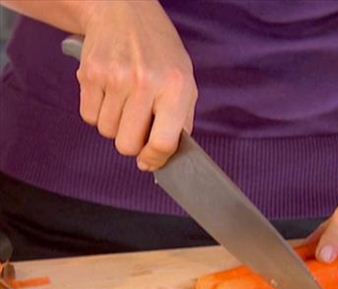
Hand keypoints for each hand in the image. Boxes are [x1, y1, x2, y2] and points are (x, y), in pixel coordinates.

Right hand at [77, 1, 196, 170]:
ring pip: (107, 132)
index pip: (162, 142)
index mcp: (176, 87)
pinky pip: (88, 117)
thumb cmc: (160, 52)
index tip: (149, 161)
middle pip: (127, 144)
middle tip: (137, 128)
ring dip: (115, 126)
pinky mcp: (89, 74)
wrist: (124, 12)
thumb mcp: (185, 82)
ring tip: (125, 103)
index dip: (154, 160)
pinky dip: (97, 113)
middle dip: (132, 143)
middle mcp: (145, 83)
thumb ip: (181, 121)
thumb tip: (166, 157)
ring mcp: (114, 78)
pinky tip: (109, 95)